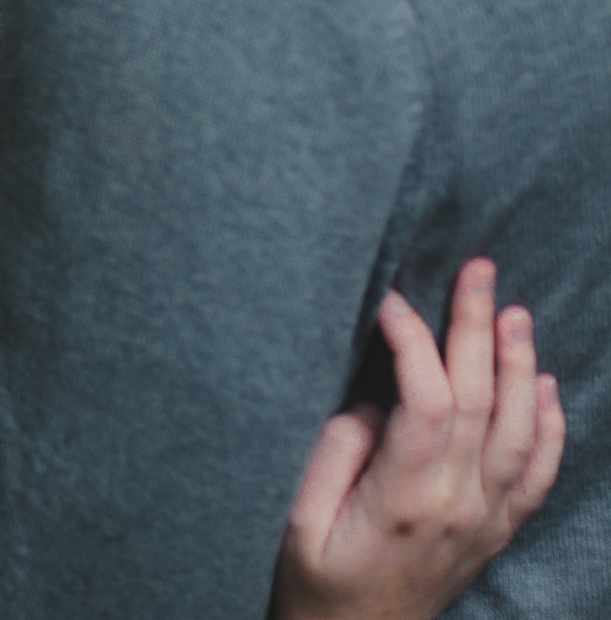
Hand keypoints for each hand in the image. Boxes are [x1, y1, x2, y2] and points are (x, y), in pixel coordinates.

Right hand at [274, 258, 564, 619]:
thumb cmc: (314, 582)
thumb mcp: (298, 519)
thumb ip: (336, 453)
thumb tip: (375, 404)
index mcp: (405, 499)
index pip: (429, 399)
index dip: (414, 339)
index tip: (389, 298)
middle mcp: (457, 507)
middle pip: (482, 401)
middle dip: (477, 326)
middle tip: (477, 267)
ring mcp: (484, 521)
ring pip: (521, 432)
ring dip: (521, 366)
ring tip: (514, 311)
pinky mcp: (494, 533)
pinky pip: (538, 476)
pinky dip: (551, 428)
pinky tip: (547, 385)